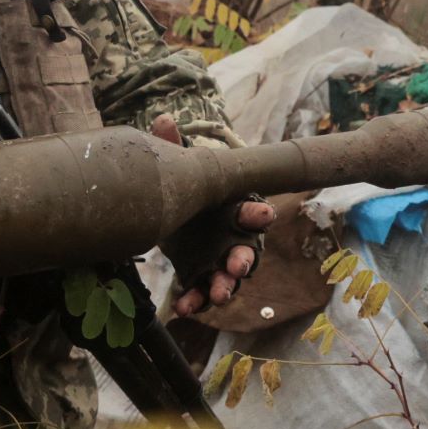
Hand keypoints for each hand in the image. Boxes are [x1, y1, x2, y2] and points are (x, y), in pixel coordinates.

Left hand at [151, 114, 274, 317]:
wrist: (176, 212)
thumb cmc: (190, 189)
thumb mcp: (182, 169)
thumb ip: (174, 147)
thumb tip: (163, 119)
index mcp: (234, 208)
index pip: (251, 210)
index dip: (257, 213)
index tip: (264, 214)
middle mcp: (232, 237)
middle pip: (246, 251)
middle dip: (244, 259)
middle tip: (238, 266)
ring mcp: (218, 261)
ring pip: (228, 278)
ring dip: (225, 286)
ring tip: (218, 294)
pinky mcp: (200, 277)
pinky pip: (201, 293)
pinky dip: (194, 302)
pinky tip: (181, 309)